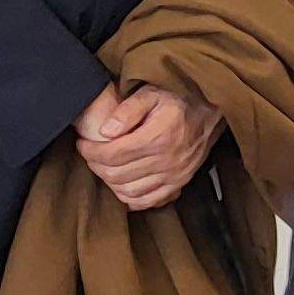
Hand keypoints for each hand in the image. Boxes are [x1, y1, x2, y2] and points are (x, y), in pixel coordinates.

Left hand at [77, 84, 218, 211]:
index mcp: (158, 137)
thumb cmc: (178, 100)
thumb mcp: (150, 93)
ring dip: (110, 182)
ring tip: (104, 167)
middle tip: (90, 154)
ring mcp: (175, 175)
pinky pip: (149, 201)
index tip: (83, 144)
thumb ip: (126, 110)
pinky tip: (122, 186)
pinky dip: (131, 198)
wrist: (210, 110)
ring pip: (130, 191)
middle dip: (96, 165)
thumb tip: (105, 131)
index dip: (91, 152)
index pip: (113, 154)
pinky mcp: (180, 183)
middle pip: (118, 174)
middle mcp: (167, 160)